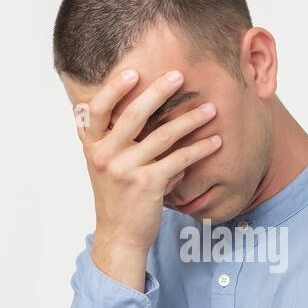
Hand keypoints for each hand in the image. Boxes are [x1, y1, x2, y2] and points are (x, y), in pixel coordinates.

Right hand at [76, 68, 219, 289]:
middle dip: (158, 91)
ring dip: (190, 119)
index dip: (114, 88)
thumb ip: (112, 137)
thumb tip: (133, 104)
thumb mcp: (104, 164)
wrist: (120, 236)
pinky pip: (178, 160)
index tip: (133, 71)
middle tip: (179, 76)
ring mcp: (125, 170)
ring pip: (162, 136)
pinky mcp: (148, 184)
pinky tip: (214, 142)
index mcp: (92, 146)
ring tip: (210, 109)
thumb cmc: (117, 197)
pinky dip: (199, 149)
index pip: (97, 109)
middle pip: (132, 115)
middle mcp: (105, 156)